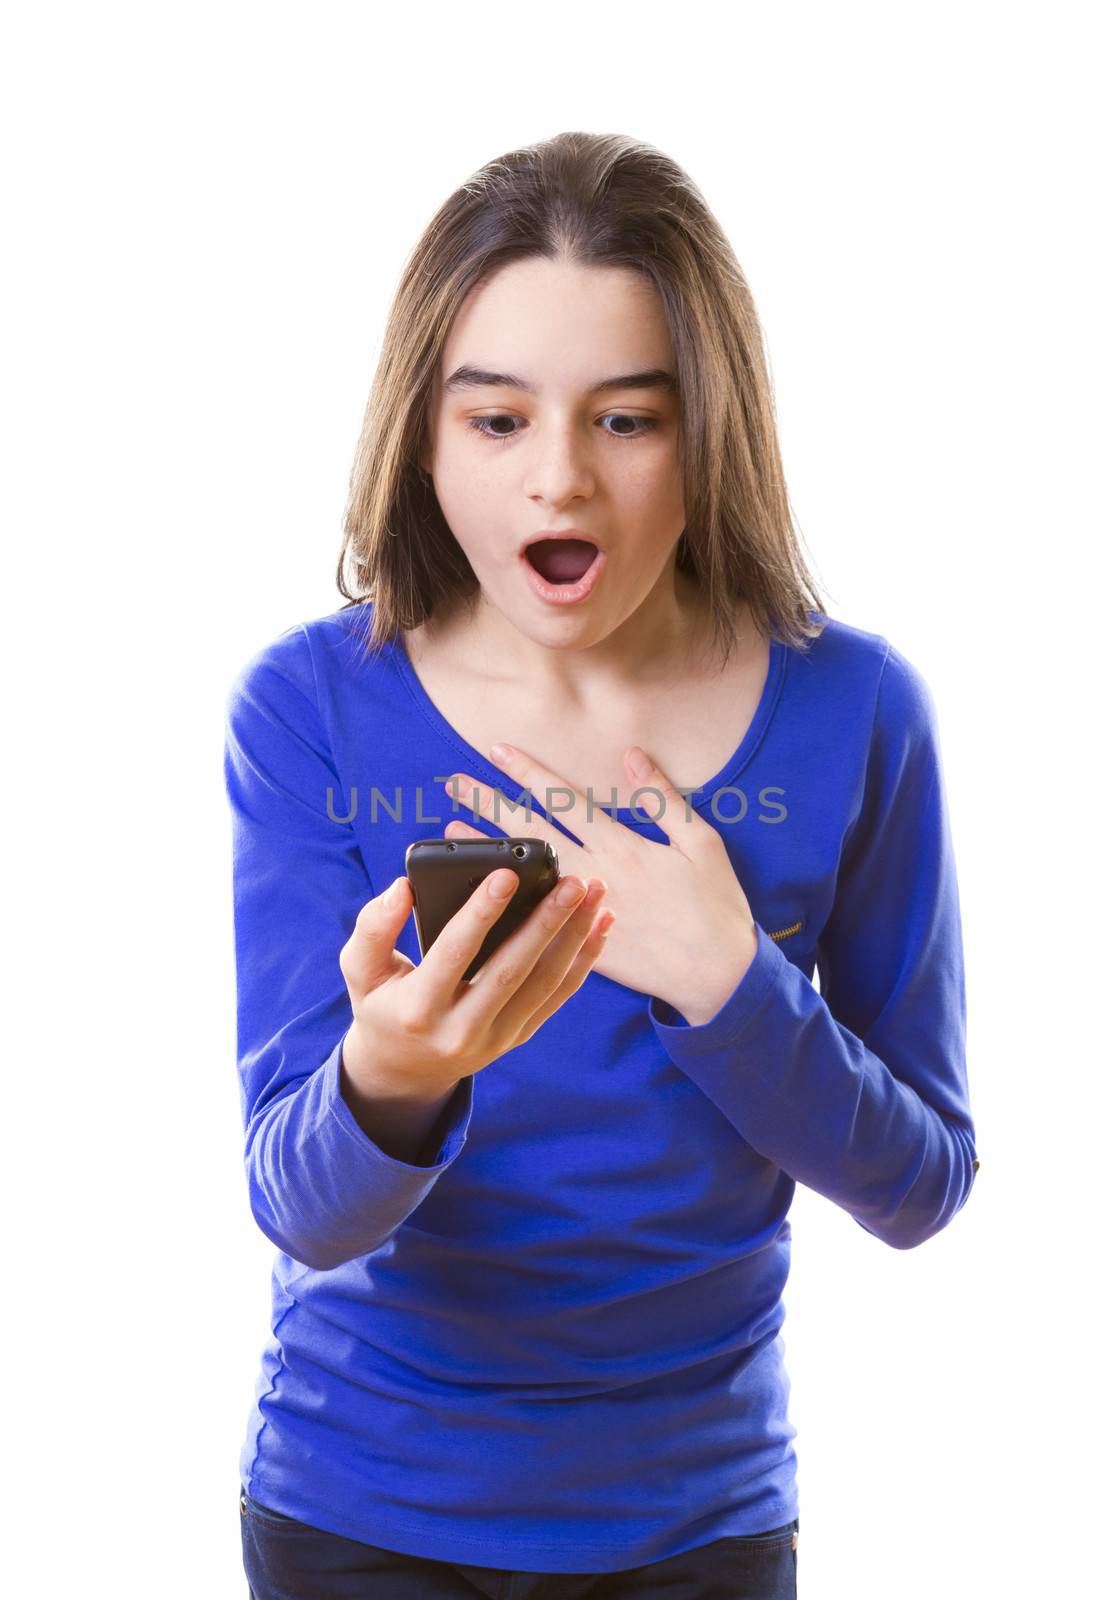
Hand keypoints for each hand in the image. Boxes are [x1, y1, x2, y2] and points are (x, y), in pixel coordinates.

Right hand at [338, 866, 611, 1104]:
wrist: (403, 1070)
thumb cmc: (382, 1004)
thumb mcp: (360, 971)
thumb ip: (372, 928)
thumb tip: (402, 887)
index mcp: (418, 1009)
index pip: (454, 954)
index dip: (480, 914)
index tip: (506, 874)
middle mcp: (461, 1029)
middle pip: (512, 971)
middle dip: (546, 923)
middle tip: (573, 882)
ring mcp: (495, 1038)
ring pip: (544, 984)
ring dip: (575, 937)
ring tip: (595, 893)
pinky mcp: (518, 1037)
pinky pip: (557, 997)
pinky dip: (583, 961)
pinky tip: (600, 925)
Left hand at [442, 742, 757, 1026]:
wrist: (717, 975)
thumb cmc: (714, 906)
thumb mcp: (701, 842)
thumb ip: (663, 798)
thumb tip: (633, 756)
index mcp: (620, 846)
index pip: (562, 799)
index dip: (527, 772)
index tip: (495, 750)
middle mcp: (592, 875)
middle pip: (529, 831)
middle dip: (489, 803)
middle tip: (453, 783)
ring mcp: (580, 912)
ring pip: (520, 871)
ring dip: (486, 847)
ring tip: (452, 828)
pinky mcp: (577, 943)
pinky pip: (531, 916)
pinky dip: (502, 899)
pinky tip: (478, 890)